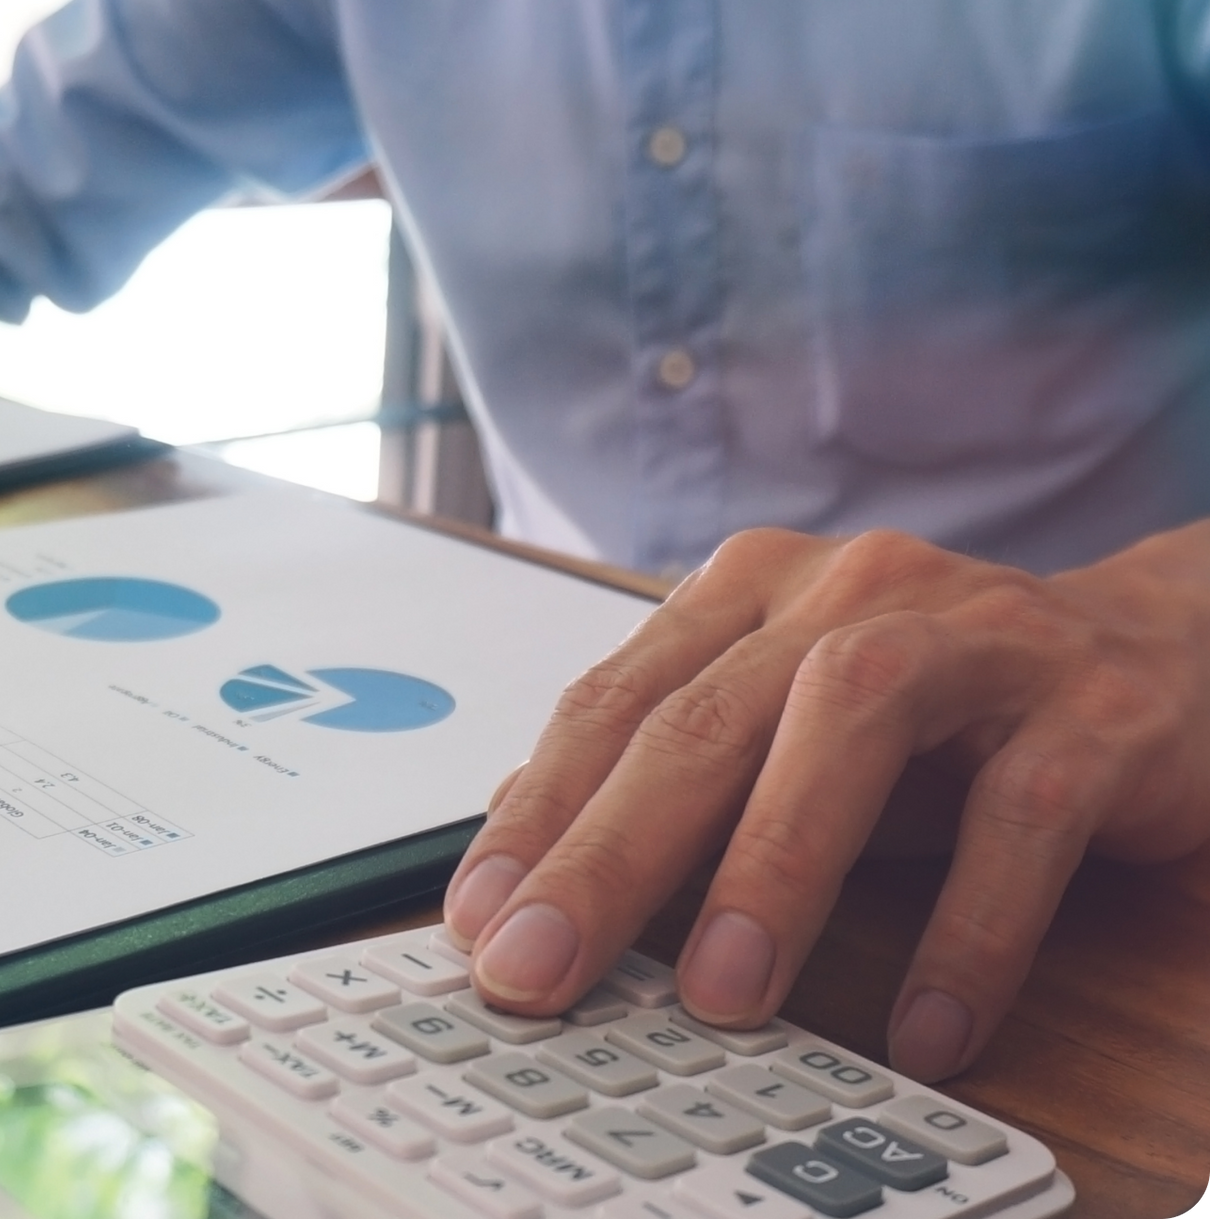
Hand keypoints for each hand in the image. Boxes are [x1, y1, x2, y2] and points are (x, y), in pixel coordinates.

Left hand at [443, 521, 1209, 1079]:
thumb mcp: (789, 723)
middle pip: (702, 716)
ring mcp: (974, 635)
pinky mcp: (1092, 706)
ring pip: (849, 725)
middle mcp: (847, 590)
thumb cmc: (942, 703)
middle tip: (540, 968)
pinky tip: (924, 1027)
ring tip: (717, 994)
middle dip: (606, 854)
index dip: (538, 812)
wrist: (1157, 647)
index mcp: (753, 589)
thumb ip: (682, 773)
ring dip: (772, 866)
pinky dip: (967, 931)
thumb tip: (534, 854)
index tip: (477, 916)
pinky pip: (1020, 818)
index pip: (615, 698)